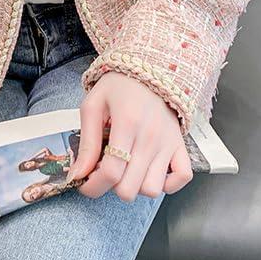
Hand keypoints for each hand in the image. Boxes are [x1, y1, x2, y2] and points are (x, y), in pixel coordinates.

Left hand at [68, 71, 192, 200]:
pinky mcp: (180, 145)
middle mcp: (151, 136)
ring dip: (135, 186)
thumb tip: (78, 174)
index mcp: (127, 123)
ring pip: (152, 190)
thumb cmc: (118, 86)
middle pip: (130, 188)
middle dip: (110, 186)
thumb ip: (87, 142)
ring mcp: (168, 142)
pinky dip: (166, 183)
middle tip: (105, 170)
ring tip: (126, 168)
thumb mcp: (93, 105)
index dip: (92, 186)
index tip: (84, 183)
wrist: (149, 69)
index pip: (111, 172)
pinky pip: (181, 178)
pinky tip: (149, 171)